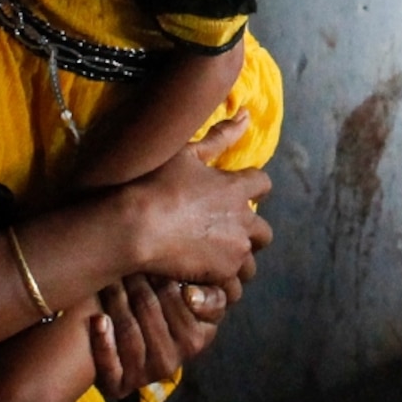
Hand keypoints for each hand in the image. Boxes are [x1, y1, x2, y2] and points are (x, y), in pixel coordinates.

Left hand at [87, 267, 242, 397]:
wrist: (123, 345)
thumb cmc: (163, 309)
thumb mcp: (194, 300)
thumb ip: (208, 294)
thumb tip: (191, 294)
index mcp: (197, 339)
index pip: (184, 305)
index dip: (169, 282)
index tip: (157, 264)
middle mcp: (172, 360)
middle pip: (151, 312)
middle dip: (138, 282)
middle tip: (125, 259)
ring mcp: (145, 375)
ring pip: (130, 332)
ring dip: (117, 301)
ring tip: (108, 279)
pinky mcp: (118, 386)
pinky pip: (111, 367)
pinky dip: (104, 343)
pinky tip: (99, 320)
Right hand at [114, 117, 271, 287]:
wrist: (137, 226)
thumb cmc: (156, 183)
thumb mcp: (186, 153)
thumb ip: (219, 137)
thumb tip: (246, 115)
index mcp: (236, 189)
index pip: (263, 184)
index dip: (253, 187)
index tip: (238, 192)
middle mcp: (243, 220)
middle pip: (265, 231)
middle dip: (251, 232)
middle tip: (226, 232)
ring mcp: (234, 250)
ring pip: (250, 262)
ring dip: (237, 259)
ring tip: (213, 260)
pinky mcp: (221, 274)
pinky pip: (233, 287)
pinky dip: (222, 284)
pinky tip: (205, 280)